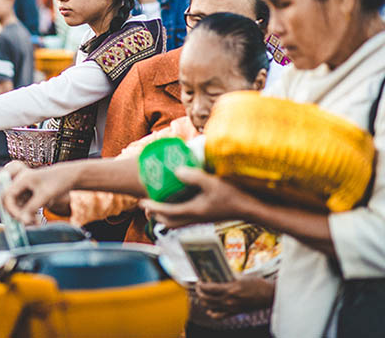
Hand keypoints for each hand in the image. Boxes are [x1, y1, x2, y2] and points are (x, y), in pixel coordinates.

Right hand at [2, 162, 80, 224]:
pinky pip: (25, 208)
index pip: (8, 195)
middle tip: (28, 224)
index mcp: (22, 179)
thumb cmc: (59, 181)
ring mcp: (25, 190)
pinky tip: (37, 221)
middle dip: (17, 214)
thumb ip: (32, 207)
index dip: (11, 208)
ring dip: (24, 217)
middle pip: (10, 202)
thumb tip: (22, 220)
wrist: (70, 176)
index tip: (21, 219)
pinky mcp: (30, 196)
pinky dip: (29, 215)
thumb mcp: (46, 195)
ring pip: (17, 207)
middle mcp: (21, 184)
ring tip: (36, 223)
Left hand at [139, 168, 254, 228]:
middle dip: (155, 215)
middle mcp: (194, 218)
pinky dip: (175, 213)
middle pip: (168, 222)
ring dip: (164, 216)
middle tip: (146, 204)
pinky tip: (178, 202)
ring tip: (157, 204)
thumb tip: (176, 171)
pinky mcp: (205, 217)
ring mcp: (200, 219)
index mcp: (193, 211)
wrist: (251, 209)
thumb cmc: (233, 196)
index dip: (153, 207)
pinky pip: (184, 219)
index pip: (167, 212)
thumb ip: (194, 176)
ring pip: (176, 223)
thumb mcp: (213, 183)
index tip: (141, 202)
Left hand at [196, 276, 274, 317]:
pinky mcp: (234, 313)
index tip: (199, 280)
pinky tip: (210, 307)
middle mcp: (228, 300)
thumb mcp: (241, 276)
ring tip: (202, 295)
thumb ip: (227, 275)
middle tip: (199, 286)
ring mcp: (231, 308)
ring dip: (203, 301)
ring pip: (209, 307)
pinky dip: (211, 312)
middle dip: (199, 291)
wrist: (268, 295)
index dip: (200, 284)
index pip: (208, 288)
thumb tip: (216, 272)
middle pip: (205, 298)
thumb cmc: (257, 283)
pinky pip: (218, 316)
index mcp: (230, 289)